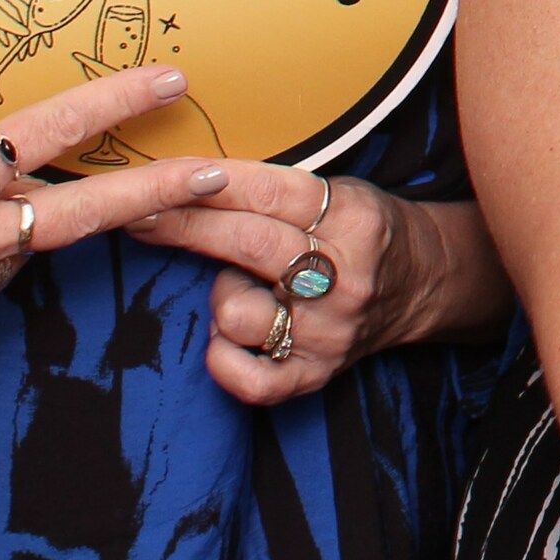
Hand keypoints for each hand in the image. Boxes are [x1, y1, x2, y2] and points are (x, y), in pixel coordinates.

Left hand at [126, 167, 493, 402]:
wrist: (422, 282)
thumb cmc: (362, 229)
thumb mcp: (338, 191)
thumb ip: (275, 191)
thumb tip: (184, 183)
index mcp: (353, 220)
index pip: (269, 192)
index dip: (207, 184)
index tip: (157, 179)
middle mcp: (346, 277)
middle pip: (248, 244)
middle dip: (184, 226)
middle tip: (137, 215)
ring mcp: (330, 331)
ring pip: (238, 313)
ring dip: (222, 297)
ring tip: (246, 288)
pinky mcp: (318, 374)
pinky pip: (249, 380)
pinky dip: (223, 361)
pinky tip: (228, 339)